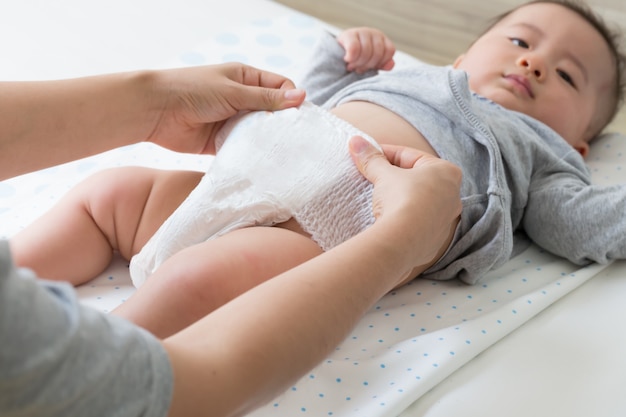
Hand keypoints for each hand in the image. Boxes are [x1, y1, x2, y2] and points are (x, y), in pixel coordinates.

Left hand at [145, 63, 305, 153]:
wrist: (155, 111)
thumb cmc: (192, 90)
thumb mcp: (233, 91)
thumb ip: (266, 98)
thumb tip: (301, 96)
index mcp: (246, 79)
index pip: (280, 87)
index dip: (292, 100)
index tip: (302, 118)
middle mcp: (242, 99)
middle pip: (272, 112)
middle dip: (283, 124)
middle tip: (297, 140)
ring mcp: (232, 121)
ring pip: (259, 133)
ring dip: (268, 141)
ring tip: (283, 154)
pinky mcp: (222, 142)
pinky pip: (243, 149)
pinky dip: (251, 154)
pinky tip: (262, 163)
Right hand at [337, 27, 395, 73]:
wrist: (336, 54)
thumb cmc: (356, 59)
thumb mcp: (372, 62)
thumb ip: (382, 64)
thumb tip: (391, 65)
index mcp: (382, 38)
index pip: (389, 50)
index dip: (381, 62)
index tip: (371, 67)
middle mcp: (373, 32)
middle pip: (377, 53)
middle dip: (368, 65)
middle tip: (358, 69)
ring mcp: (361, 31)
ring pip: (366, 52)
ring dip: (358, 63)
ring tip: (352, 66)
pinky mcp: (348, 35)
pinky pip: (354, 49)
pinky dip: (351, 58)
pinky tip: (347, 59)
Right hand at [349, 136, 461, 273]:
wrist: (403, 241)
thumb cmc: (402, 199)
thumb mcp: (383, 174)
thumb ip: (371, 158)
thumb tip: (356, 142)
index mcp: (447, 172)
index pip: (410, 156)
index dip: (385, 153)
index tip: (368, 155)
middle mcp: (453, 195)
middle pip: (417, 179)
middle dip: (394, 176)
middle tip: (372, 175)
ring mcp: (446, 220)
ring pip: (419, 202)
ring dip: (400, 197)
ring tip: (378, 198)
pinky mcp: (435, 240)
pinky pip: (417, 223)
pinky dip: (404, 218)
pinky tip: (388, 219)